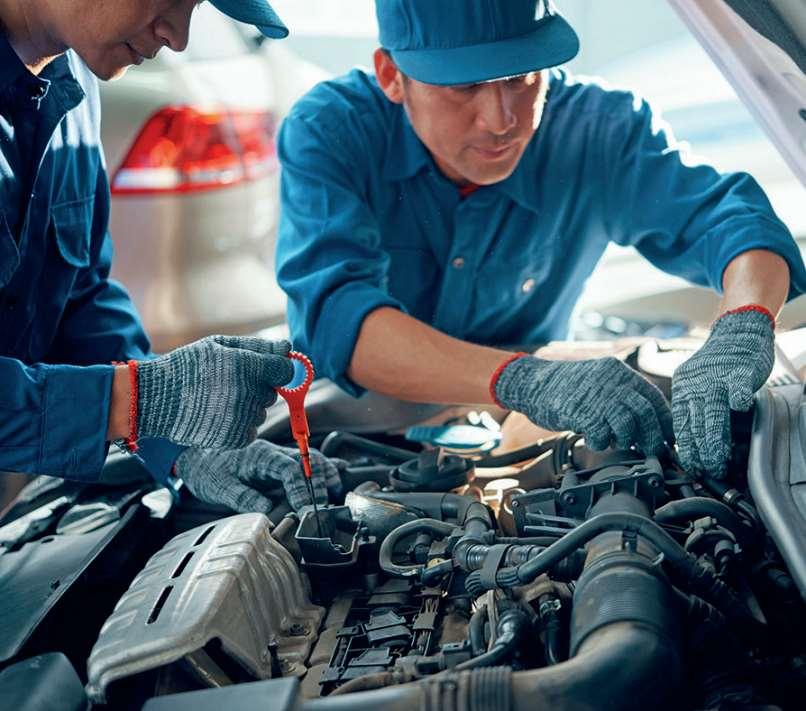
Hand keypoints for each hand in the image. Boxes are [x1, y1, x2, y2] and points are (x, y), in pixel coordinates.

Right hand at [137, 336, 293, 448]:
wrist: (156, 400)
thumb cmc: (188, 367)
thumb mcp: (220, 345)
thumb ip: (258, 346)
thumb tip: (288, 348)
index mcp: (248, 366)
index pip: (286, 371)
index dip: (279, 370)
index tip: (267, 370)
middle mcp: (249, 393)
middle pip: (272, 393)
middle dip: (257, 388)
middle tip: (228, 384)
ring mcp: (242, 418)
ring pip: (260, 413)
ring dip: (247, 408)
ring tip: (217, 400)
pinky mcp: (235, 438)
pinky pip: (250, 431)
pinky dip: (238, 426)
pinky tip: (216, 416)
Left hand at [175, 440, 343, 512]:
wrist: (196, 457)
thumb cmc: (207, 470)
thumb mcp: (220, 487)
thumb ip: (244, 497)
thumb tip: (267, 509)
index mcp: (260, 456)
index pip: (290, 470)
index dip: (302, 489)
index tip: (307, 510)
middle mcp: (273, 452)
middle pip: (306, 462)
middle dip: (319, 484)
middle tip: (324, 506)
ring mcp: (277, 456)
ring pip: (309, 459)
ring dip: (324, 473)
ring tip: (334, 490)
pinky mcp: (277, 463)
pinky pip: (305, 461)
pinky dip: (322, 466)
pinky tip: (336, 472)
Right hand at [494, 355, 672, 454]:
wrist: (531, 382)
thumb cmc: (565, 387)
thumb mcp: (597, 380)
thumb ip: (619, 394)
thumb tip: (645, 422)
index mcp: (619, 372)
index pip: (653, 397)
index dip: (663, 421)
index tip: (667, 438)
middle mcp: (612, 381)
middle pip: (645, 412)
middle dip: (652, 436)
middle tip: (651, 450)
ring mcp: (597, 396)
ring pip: (627, 424)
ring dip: (625, 440)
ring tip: (616, 442)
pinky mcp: (581, 411)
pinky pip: (601, 434)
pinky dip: (601, 443)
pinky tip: (594, 441)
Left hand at [672, 308, 774, 477]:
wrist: (735, 334)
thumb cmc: (717, 366)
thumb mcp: (695, 387)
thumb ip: (692, 411)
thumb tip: (689, 444)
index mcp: (683, 391)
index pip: (681, 425)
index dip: (686, 448)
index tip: (692, 467)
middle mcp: (696, 386)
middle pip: (696, 423)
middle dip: (702, 451)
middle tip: (709, 470)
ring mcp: (717, 378)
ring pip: (713, 411)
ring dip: (716, 436)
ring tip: (720, 457)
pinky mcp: (739, 371)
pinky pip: (738, 386)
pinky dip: (739, 396)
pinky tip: (741, 407)